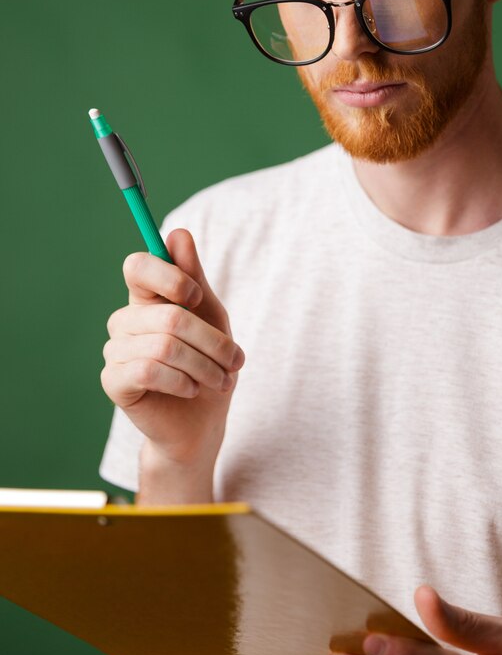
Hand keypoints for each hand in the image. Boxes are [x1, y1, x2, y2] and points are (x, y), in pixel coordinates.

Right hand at [101, 228, 244, 471]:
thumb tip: (178, 233)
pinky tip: (191, 389)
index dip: (170, 276)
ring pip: (165, 346)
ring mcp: (115, 351)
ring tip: (221, 380)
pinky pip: (149, 371)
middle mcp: (125, 320)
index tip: (197, 296)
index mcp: (146, 298)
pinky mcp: (113, 382)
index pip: (138, 266)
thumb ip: (193, 277)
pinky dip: (182, 381)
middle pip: (169, 315)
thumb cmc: (208, 363)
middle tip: (235, 361)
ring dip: (204, 366)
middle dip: (213, 341)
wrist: (201, 421)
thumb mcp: (211, 316)